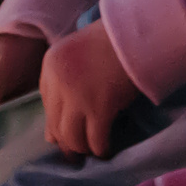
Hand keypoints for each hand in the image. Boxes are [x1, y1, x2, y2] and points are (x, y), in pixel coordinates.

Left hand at [41, 20, 138, 158]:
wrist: (139, 32)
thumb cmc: (115, 41)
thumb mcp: (81, 56)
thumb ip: (66, 83)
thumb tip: (53, 132)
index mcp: (50, 65)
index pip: (46, 102)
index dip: (57, 119)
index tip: (69, 128)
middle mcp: (58, 81)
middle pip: (55, 123)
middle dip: (66, 142)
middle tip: (79, 153)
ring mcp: (77, 95)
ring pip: (71, 137)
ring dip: (82, 149)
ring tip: (93, 152)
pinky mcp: (99, 108)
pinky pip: (95, 140)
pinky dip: (101, 150)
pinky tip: (107, 151)